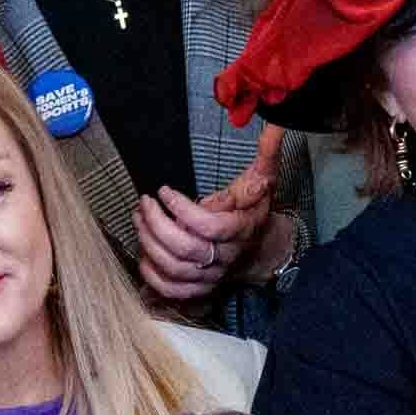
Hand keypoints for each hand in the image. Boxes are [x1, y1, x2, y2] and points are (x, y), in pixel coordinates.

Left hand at [137, 125, 287, 302]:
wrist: (259, 249)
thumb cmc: (253, 210)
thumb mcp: (262, 179)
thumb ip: (267, 152)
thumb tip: (276, 124)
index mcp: (240, 229)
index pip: (209, 226)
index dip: (182, 210)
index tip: (164, 190)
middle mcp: (226, 256)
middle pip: (186, 249)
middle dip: (157, 225)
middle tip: (145, 203)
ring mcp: (211, 276)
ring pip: (174, 269)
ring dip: (149, 243)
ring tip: (140, 218)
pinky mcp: (198, 288)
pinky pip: (171, 289)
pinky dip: (152, 274)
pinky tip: (144, 251)